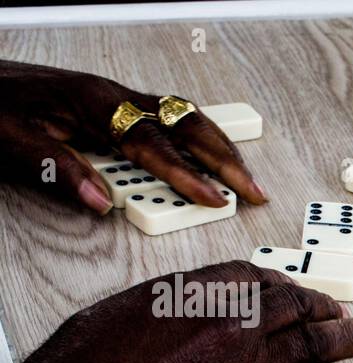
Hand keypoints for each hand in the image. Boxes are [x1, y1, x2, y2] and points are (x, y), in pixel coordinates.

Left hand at [0, 59, 265, 214]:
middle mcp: (112, 95)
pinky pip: (168, 118)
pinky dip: (197, 137)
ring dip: (218, 145)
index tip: (215, 198)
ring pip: (183, 116)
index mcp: (92, 102)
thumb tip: (101, 202)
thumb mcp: (12, 141)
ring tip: (244, 176)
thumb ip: (58, 169)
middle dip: (224, 158)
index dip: (187, 174)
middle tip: (254, 190)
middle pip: (184, 123)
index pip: (153, 144)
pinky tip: (208, 153)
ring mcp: (115, 97)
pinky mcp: (112, 104)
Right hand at [0, 261, 352, 362]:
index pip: (250, 277)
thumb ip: (152, 314)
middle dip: (323, 306)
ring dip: (346, 339)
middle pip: (291, 306)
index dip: (281, 284)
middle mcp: (223, 322)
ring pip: (312, 344)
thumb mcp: (104, 323)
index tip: (294, 290)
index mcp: (185, 294)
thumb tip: (172, 318)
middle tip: (344, 312)